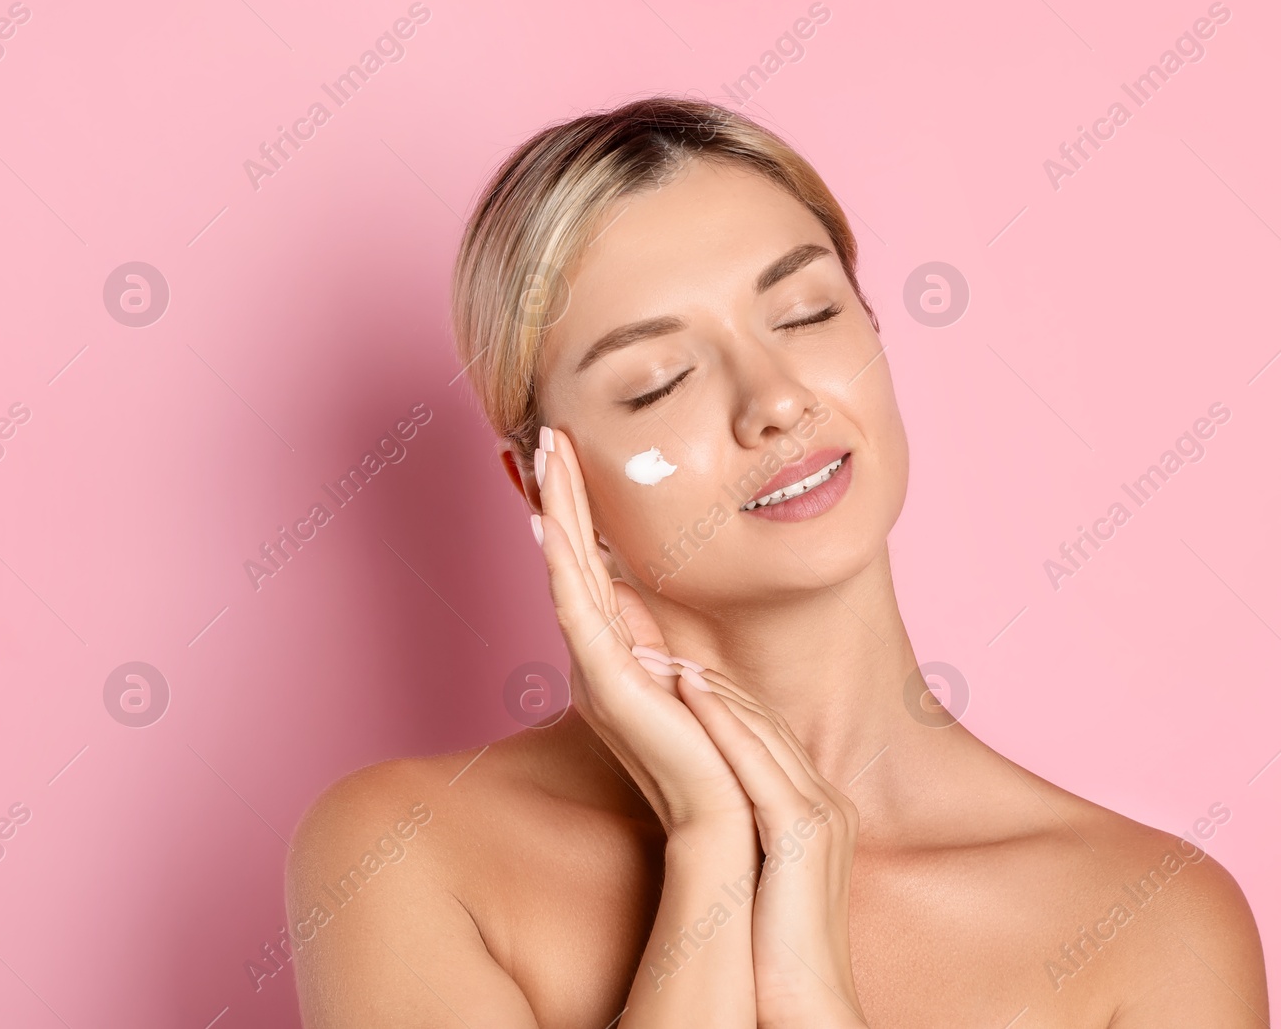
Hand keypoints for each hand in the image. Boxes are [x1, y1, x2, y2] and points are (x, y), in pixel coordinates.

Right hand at [530, 425, 754, 841]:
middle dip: (564, 499)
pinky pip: (578, 609)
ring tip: (546, 455)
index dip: (585, 519)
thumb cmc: (733, 778)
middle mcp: (606, 664)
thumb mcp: (713, 704)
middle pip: (577, 564)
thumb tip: (681, 650)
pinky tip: (551, 518)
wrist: (734, 841)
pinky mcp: (610, 686)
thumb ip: (690, 672)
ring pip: (571, 575)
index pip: (600, 576)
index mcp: (629, 665)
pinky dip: (564, 561)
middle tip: (547, 438)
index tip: (574, 462)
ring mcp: (603, 673)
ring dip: (558, 511)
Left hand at [678, 672, 867, 1028]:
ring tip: (661, 654)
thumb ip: (739, 837)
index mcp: (819, 810)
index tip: (671, 667)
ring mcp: (822, 813)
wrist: (802, 1009)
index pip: (766, 736)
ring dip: (709, 688)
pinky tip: (686, 691)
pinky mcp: (803, 831)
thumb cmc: (772, 957)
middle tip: (659, 643)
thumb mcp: (756, 879)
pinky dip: (721, 721)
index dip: (719, 699)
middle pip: (765, 721)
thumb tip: (700, 817)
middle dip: (711, 681)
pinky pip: (757, 762)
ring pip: (761, 731)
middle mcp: (828, 801)